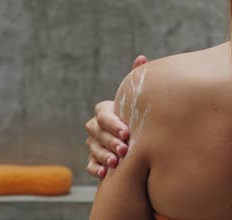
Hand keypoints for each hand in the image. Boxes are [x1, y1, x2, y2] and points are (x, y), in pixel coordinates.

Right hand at [85, 55, 147, 178]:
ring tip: (116, 163)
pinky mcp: (94, 161)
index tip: (127, 132)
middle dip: (110, 141)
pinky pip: (90, 165)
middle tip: (124, 150)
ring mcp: (93, 145)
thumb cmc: (136, 118)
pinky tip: (105, 173)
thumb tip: (141, 57)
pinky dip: (95, 169)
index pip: (102, 113)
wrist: (136, 143)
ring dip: (104, 156)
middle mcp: (96, 128)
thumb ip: (136, 82)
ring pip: (94, 149)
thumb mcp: (136, 102)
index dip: (112, 123)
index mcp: (105, 111)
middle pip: (97, 132)